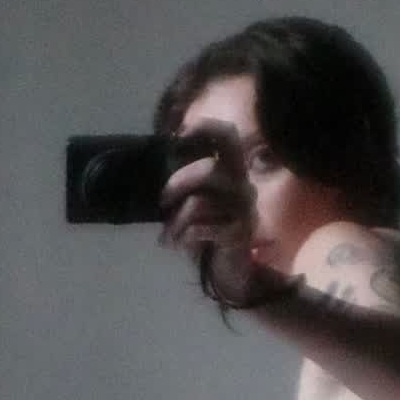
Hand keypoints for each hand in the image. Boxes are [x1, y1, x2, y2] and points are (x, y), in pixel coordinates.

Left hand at [159, 126, 269, 303]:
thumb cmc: (209, 231)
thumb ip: (186, 181)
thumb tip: (154, 164)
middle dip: (178, 184)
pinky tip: (179, 245)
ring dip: (175, 221)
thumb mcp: (196, 202)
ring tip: (167, 236)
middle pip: (209, 169)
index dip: (204, 127)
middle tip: (162, 201)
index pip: (227, 135)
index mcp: (233, 171)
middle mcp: (243, 186)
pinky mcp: (239, 234)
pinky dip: (184, 236)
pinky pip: (202, 228)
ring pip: (200, 202)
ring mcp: (244, 210)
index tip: (177, 136)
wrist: (231, 272)